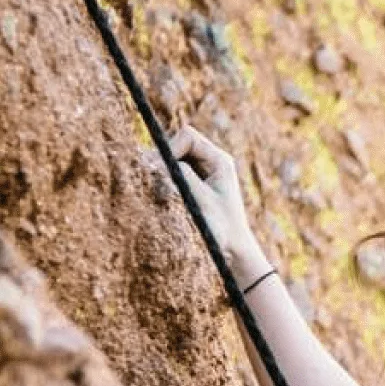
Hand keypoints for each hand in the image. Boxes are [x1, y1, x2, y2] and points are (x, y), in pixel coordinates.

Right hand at [168, 126, 263, 281]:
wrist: (234, 248)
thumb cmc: (222, 227)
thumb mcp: (199, 199)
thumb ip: (180, 177)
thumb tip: (156, 160)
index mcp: (220, 160)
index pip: (187, 136)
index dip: (170, 147)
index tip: (157, 168)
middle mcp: (212, 161)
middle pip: (178, 144)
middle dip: (163, 159)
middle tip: (149, 176)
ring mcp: (203, 171)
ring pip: (172, 158)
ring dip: (162, 171)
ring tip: (159, 189)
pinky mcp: (194, 183)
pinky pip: (172, 173)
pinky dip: (164, 180)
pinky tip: (163, 195)